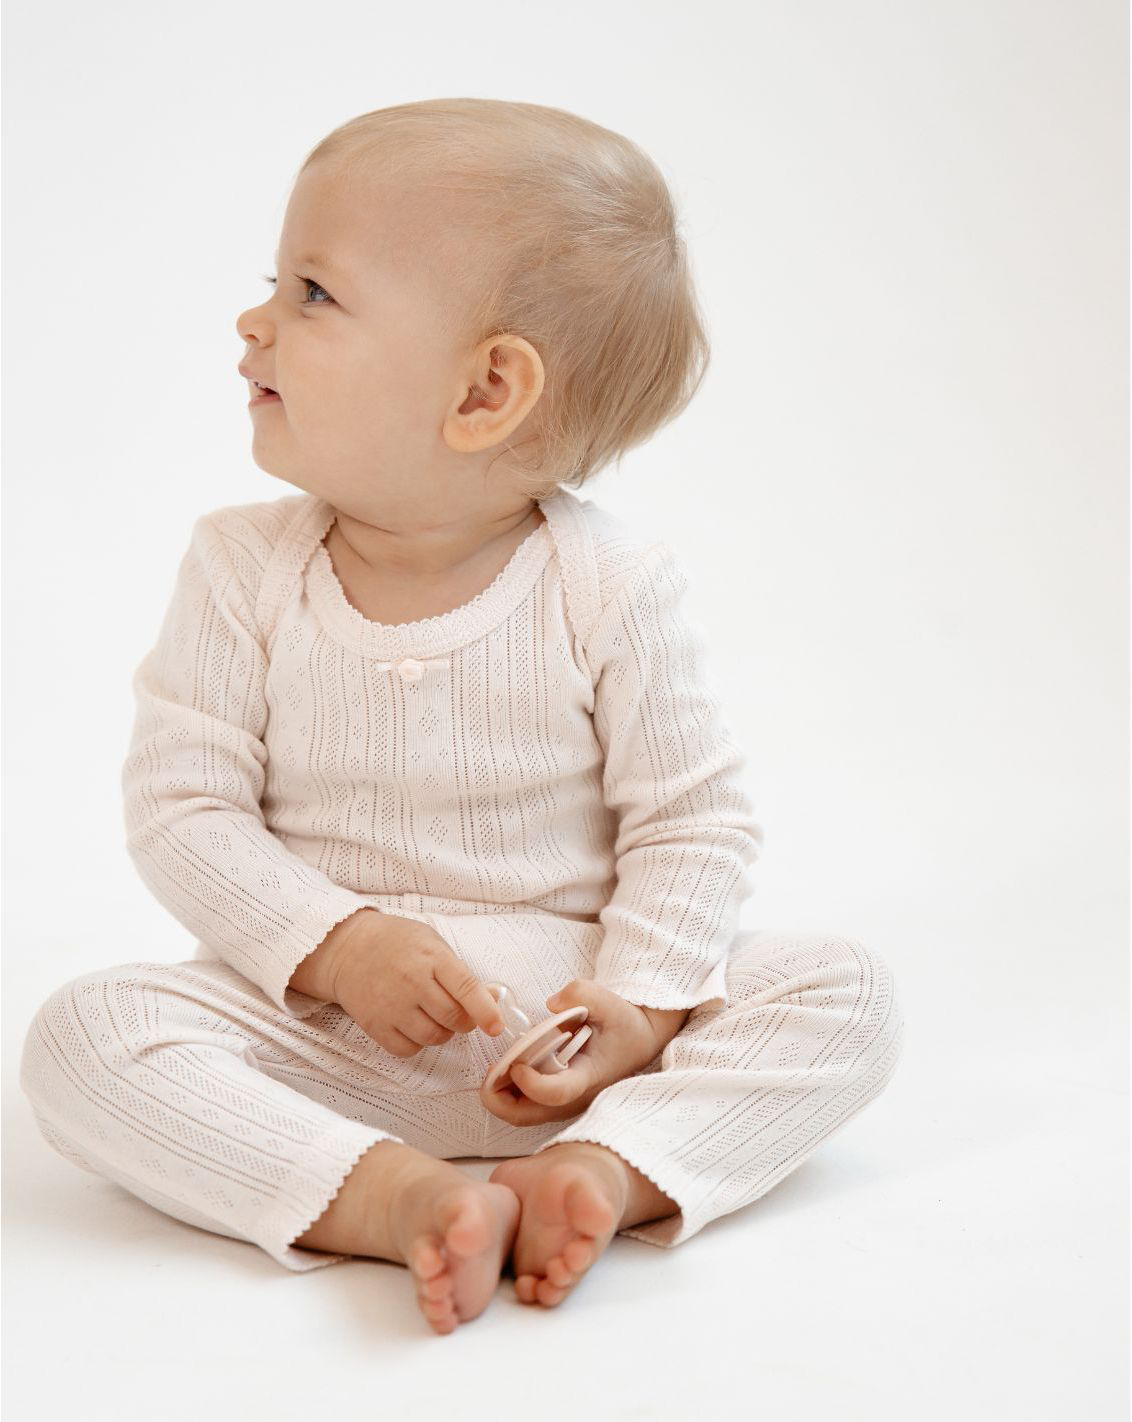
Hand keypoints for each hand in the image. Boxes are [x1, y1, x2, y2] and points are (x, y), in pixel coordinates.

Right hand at [329, 911, 505, 1057]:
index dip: (485, 1011)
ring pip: (434, 1037)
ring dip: (443, 1033)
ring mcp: (392, 1006)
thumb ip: (460, 972)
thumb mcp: (432, 943)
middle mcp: (412, 982)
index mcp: (431, 957)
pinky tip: (413, 1025)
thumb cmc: (396, 942)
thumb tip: (491, 999)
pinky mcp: (375, 1025)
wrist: (348, 948)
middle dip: (465, 1021)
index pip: (466, 989)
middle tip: (459, 1012)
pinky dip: (417, 1043)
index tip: (496, 1027)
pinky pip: (408, 1049)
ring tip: (433, 1015)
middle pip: (454, 1018)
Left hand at [478, 978, 663, 1127]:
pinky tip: (506, 1068)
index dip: (533, 1084)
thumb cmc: (623, 1025)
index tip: (518, 1066)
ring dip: (500, 1096)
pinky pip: (526, 1106)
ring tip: (494, 1068)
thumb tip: (552, 1004)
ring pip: (522, 1114)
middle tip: (489, 1072)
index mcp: (589, 1076)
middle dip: (499, 1100)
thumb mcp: (609, 1001)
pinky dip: (508, 1092)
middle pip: (528, 1115)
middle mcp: (575, 1097)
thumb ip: (582, 994)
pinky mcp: (557, 1101)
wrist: (638, 1041)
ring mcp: (565, 1103)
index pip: (557, 1092)